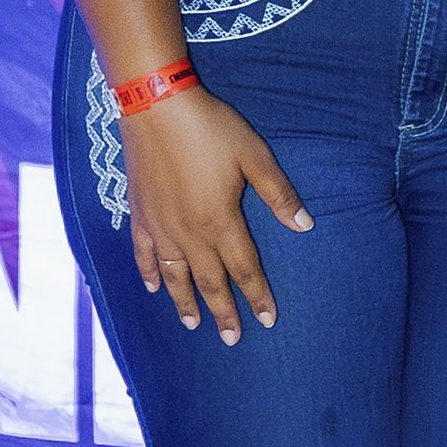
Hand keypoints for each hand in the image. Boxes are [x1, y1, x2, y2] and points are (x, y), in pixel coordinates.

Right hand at [121, 81, 310, 344]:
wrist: (155, 106)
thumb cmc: (210, 128)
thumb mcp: (254, 156)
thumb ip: (278, 194)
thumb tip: (305, 225)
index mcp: (221, 222)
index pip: (245, 270)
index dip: (258, 296)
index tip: (268, 321)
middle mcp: (189, 233)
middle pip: (209, 281)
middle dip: (223, 312)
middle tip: (232, 340)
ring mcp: (161, 226)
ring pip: (175, 275)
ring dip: (185, 302)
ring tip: (193, 324)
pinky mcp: (140, 213)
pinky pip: (144, 253)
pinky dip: (149, 273)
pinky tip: (153, 287)